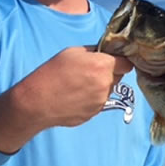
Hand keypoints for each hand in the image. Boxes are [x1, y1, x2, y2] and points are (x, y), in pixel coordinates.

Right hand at [0, 46, 132, 153]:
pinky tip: (75, 96)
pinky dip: (91, 99)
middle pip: (118, 77)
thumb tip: (106, 54)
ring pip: (108, 90)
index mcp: (102, 66)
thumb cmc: (52, 73)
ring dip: (99, 86)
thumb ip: (94, 52)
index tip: (112, 60)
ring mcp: (101, 101)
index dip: (120, 61)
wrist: (38, 101)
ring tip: (78, 85)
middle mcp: (106, 84)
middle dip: (108, 73)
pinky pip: (98, 102)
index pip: (126, 63)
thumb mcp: (73, 52)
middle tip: (89, 71)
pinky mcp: (94, 113)